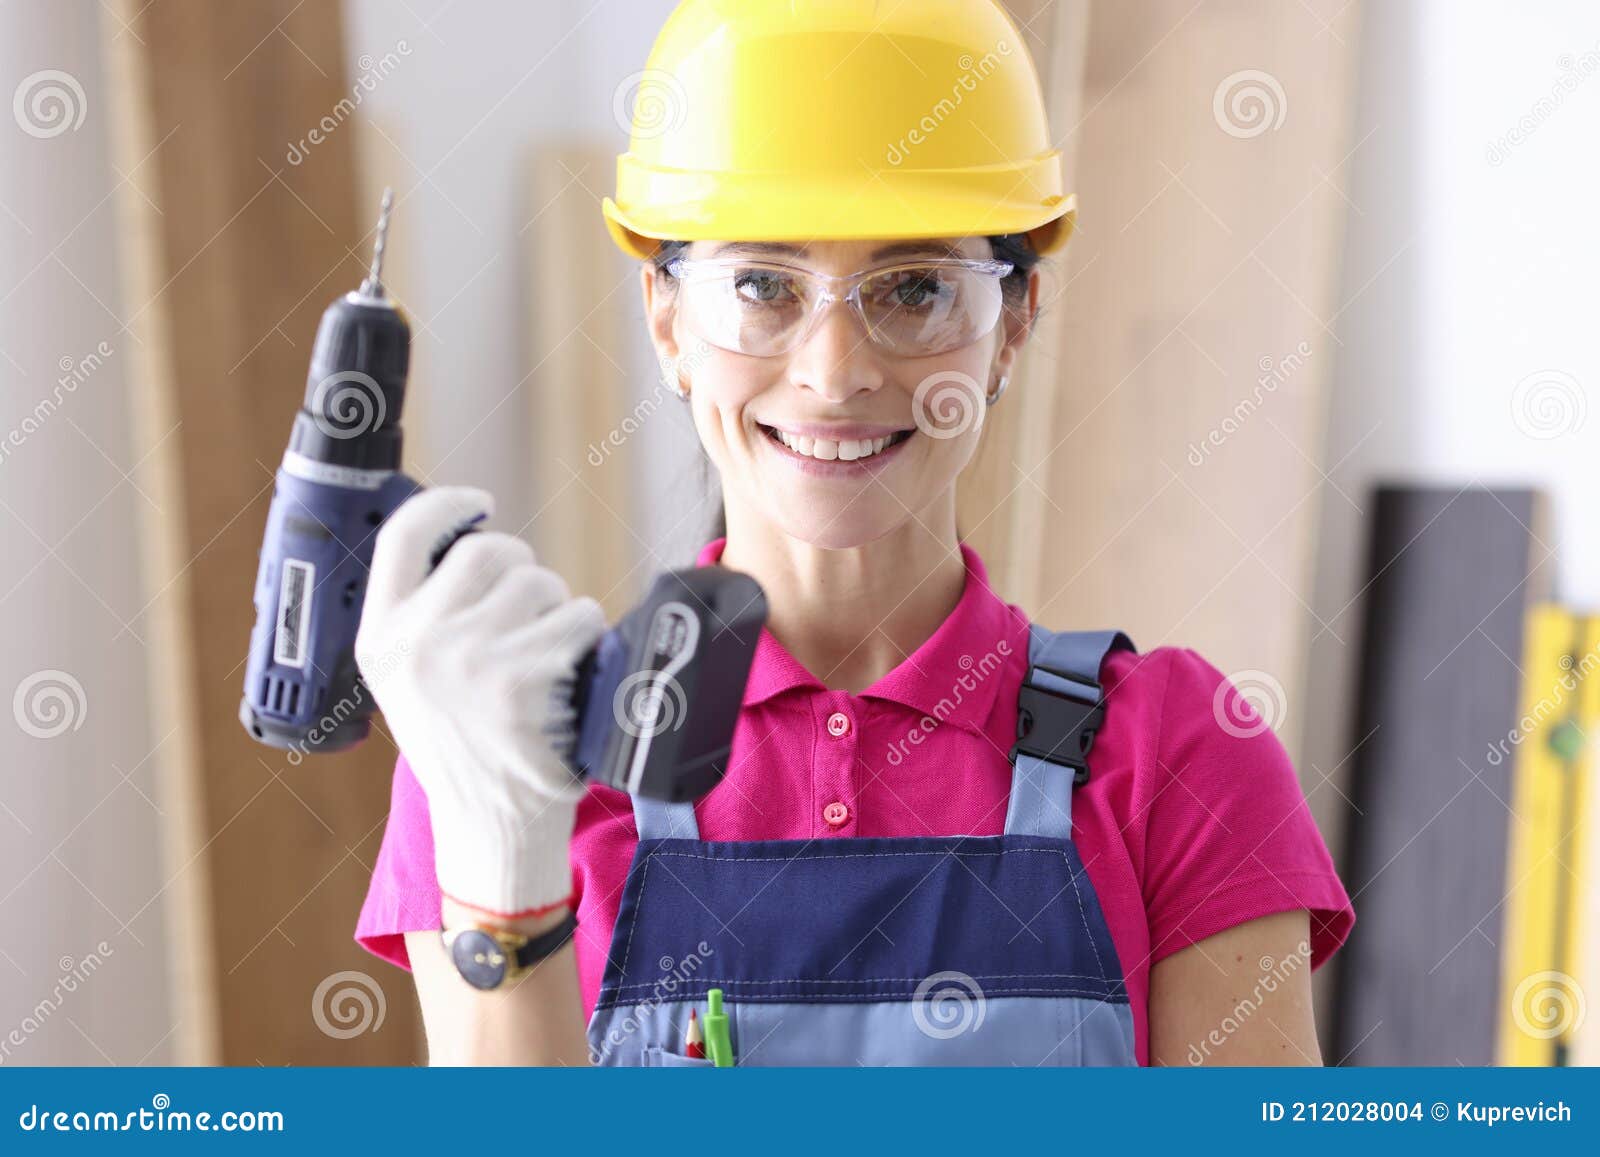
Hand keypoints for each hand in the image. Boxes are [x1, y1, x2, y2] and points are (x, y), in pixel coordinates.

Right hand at [354, 485, 606, 917]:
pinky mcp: (521, 679)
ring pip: (540, 582)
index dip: (445, 505)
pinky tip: (573, 673)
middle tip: (532, 615)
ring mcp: (468, 660)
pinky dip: (587, 635)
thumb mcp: (412, 682)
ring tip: (548, 656)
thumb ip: (424, 616)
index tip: (480, 504)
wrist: (493, 827)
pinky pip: (577, 617)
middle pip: (489, 551)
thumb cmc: (466, 748)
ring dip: (558, 608)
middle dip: (523, 571)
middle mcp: (417, 644)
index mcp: (380, 640)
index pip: (402, 538)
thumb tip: (470, 537)